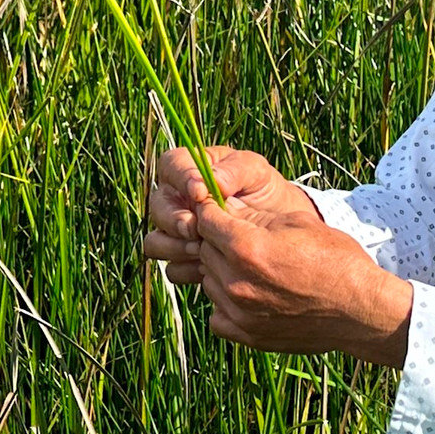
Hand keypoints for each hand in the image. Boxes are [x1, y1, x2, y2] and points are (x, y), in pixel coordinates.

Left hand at [141, 145, 410, 367]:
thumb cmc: (336, 259)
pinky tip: (250, 295)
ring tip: (250, 267)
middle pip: (203, 249)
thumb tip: (227, 209)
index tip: (220, 209)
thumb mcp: (297, 223)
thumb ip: (254, 217)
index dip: (211, 209)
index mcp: (246, 247)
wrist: (360, 310)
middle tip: (238, 236)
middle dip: (216, 239)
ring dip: (220, 270)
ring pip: (207, 281)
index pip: (205, 219)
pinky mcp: (246, 334)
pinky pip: (216, 314)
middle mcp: (235, 281)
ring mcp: (238, 312)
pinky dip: (225, 304)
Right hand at [143, 145, 316, 284]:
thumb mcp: (256, 172)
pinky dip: (186, 269)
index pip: (171, 165)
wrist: (279, 226)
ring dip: (175, 247)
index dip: (180, 179)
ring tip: (201, 250)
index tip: (201, 194)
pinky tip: (206, 268)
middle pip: (158, 207)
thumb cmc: (263, 190)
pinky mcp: (183, 259)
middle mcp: (176, 199)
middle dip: (175, 220)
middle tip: (197, 230)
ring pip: (155, 241)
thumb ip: (235, 170)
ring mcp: (175, 231)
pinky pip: (171, 268)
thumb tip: (214, 182)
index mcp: (189, 169)